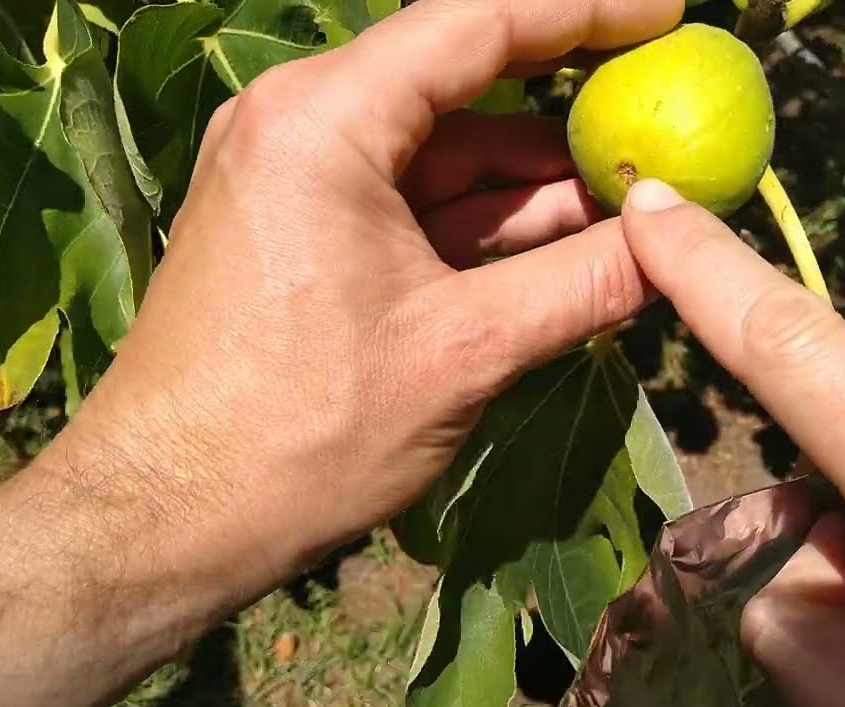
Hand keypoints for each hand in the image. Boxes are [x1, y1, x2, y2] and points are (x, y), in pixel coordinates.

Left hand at [77, 0, 681, 576]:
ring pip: (445, 154)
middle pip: (464, 83)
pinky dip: (487, 224)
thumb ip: (581, 284)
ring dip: (536, 184)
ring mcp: (297, 178)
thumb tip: (678, 245)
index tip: (667, 14)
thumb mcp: (462, 352)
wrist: (166, 517)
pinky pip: (414, 204)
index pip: (477, 23)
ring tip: (637, 207)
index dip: (584, 11)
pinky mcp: (303, 232)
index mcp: (324, 119)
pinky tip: (565, 250)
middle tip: (665, 122)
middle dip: (569, 113)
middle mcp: (301, 123)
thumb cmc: (298, 433)